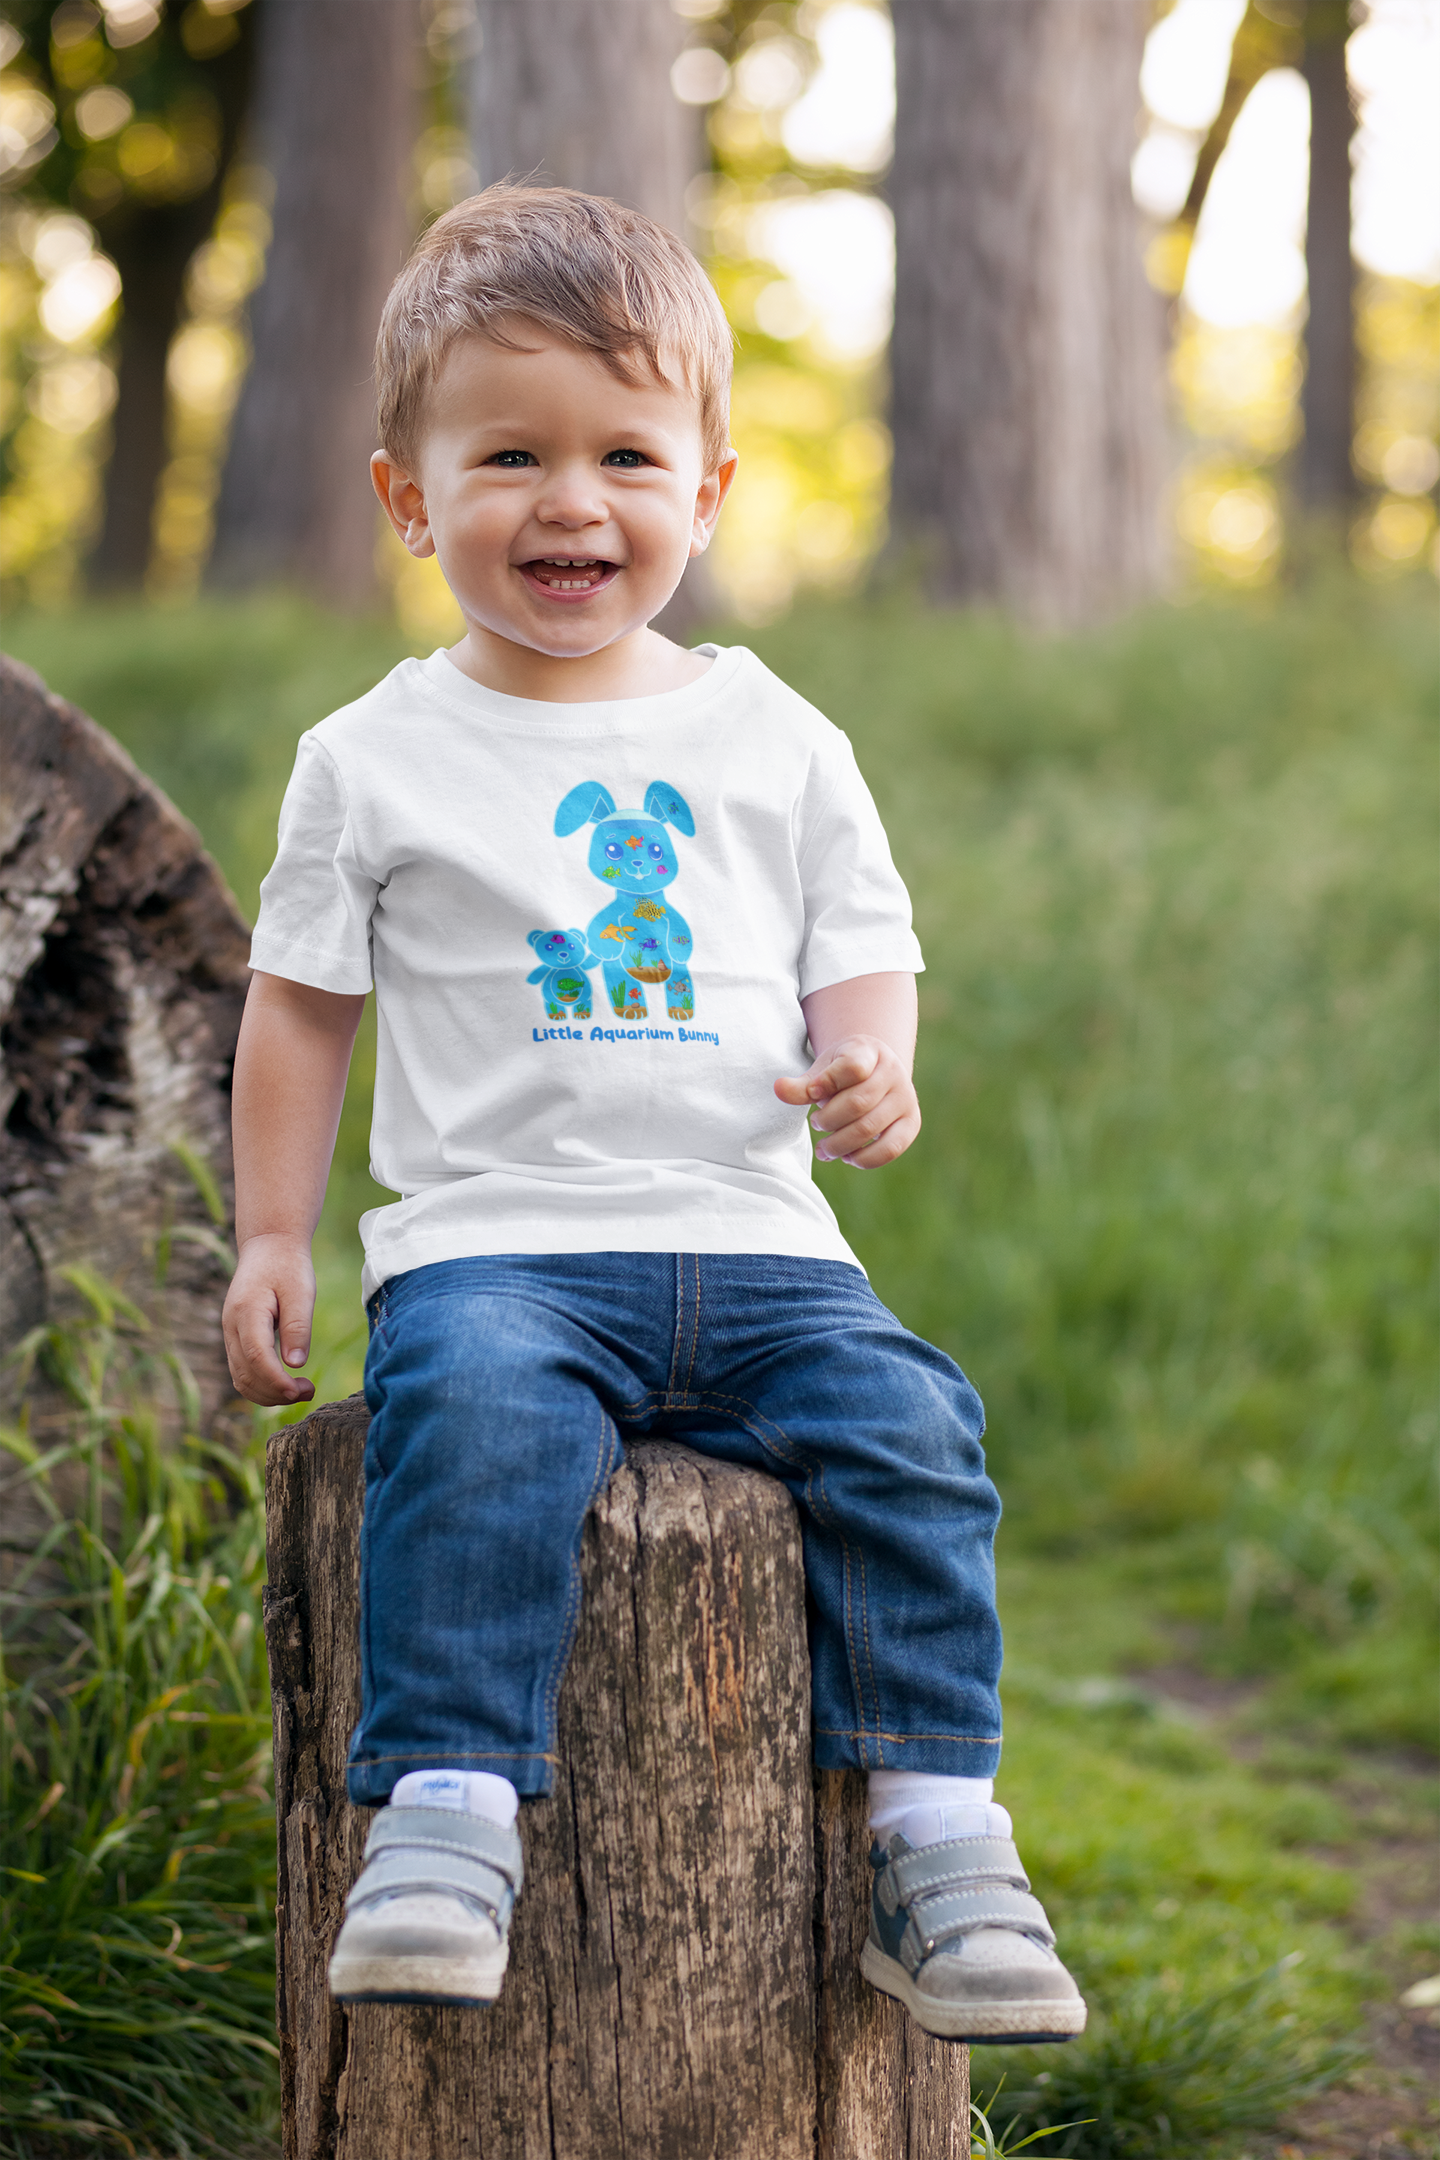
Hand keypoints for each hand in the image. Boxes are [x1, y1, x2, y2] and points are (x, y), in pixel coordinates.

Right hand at [223, 1232, 317, 1405]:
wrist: (268, 1247)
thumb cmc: (287, 1266)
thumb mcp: (300, 1291)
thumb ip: (297, 1326)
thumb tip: (295, 1365)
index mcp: (246, 1311)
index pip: (256, 1357)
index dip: (276, 1381)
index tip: (301, 1390)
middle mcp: (231, 1326)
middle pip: (245, 1374)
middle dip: (276, 1393)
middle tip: (309, 1391)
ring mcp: (230, 1334)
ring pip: (240, 1378)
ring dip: (268, 1394)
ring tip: (302, 1391)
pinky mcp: (236, 1338)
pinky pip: (242, 1371)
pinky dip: (261, 1386)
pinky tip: (286, 1385)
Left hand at [774, 1034, 921, 1168]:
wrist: (876, 1072)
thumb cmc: (842, 1073)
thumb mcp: (821, 1070)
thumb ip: (802, 1085)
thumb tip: (778, 1089)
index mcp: (869, 1051)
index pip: (852, 1067)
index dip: (827, 1083)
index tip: (811, 1094)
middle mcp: (894, 1072)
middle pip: (858, 1103)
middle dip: (828, 1120)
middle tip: (815, 1123)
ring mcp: (906, 1098)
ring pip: (870, 1127)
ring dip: (840, 1144)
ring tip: (824, 1148)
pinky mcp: (911, 1123)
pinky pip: (890, 1148)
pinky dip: (864, 1158)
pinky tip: (848, 1157)